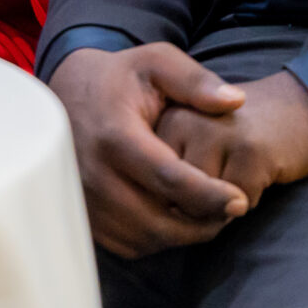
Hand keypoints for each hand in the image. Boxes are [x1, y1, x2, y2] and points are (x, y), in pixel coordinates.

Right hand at [51, 44, 249, 258]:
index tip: (240, 201)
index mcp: (116, 135)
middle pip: (157, 221)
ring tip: (207, 216)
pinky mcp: (83, 214)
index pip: (170, 180)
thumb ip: (196, 81)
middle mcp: (94, 173)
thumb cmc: (119, 77)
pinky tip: (174, 219)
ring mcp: (85, 198)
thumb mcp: (156, 63)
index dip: (210, 196)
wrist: (67, 90)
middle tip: (229, 212)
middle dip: (202, 224)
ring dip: (181, 235)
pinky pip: (126, 244)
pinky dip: (156, 240)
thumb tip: (236, 101)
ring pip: (143, 239)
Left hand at [152, 71, 307, 211]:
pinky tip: (260, 174)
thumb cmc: (241, 136)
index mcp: (165, 120)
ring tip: (240, 174)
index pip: (152, 185)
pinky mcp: (250, 150)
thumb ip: (170, 175)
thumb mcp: (196, 144)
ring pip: (204, 203)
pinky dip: (251, 199)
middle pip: (175, 197)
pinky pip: (238, 202)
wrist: (299, 107)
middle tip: (225, 178)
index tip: (199, 180)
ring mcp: (217, 133)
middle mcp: (184, 120)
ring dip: (224, 205)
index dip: (176, 199)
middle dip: (200, 205)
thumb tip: (160, 220)